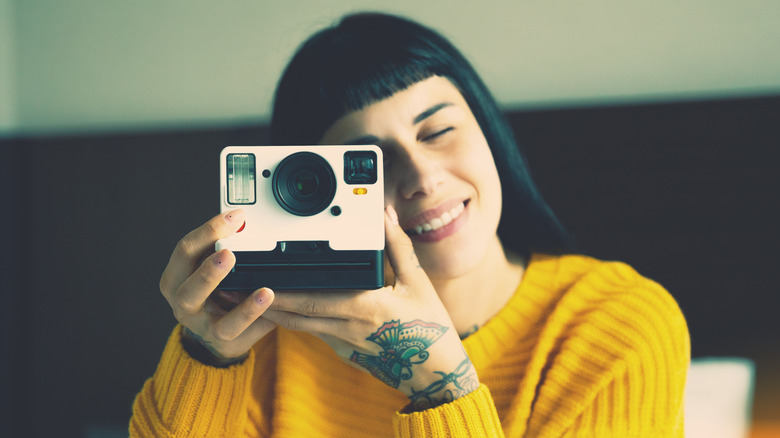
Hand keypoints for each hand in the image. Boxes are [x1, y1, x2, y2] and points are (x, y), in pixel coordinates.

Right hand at [159, 210, 276, 365]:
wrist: (224, 337)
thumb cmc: (221, 295)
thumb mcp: (220, 271)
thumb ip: (227, 249)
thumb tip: (247, 222)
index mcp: (177, 275)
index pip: (186, 249)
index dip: (208, 231)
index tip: (234, 217)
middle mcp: (180, 298)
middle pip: (185, 279)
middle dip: (207, 265)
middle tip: (229, 252)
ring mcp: (197, 321)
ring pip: (200, 306)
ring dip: (224, 290)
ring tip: (247, 274)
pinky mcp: (218, 338)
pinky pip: (231, 326)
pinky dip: (250, 311)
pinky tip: (267, 296)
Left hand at [263, 206, 478, 408]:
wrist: (434, 371)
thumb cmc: (429, 326)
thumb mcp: (417, 282)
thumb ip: (398, 247)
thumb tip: (384, 217)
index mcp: (364, 307)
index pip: (313, 300)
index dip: (283, 293)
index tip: (262, 279)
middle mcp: (348, 328)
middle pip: (297, 315)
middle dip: (267, 303)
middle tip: (241, 288)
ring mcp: (343, 343)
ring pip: (301, 326)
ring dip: (277, 313)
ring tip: (254, 298)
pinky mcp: (344, 351)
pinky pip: (315, 332)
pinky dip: (298, 320)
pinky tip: (287, 309)